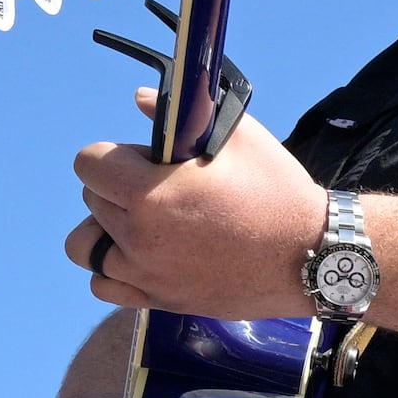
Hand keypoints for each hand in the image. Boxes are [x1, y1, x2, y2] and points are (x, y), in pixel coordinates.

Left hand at [71, 99, 316, 320]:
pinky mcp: (160, 300)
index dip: (112, 154)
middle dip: (117, 186)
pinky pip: (104, 286)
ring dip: (106, 229)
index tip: (143, 159)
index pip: (88, 163)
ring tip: (141, 223)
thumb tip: (140, 98)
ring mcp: (147, 274)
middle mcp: (139, 237)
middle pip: (91, 199)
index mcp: (151, 193)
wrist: (311, 257)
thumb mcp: (237, 138)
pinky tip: (142, 255)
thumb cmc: (277, 192)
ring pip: (86, 245)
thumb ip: (179, 117)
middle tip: (160, 187)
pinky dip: (113, 270)